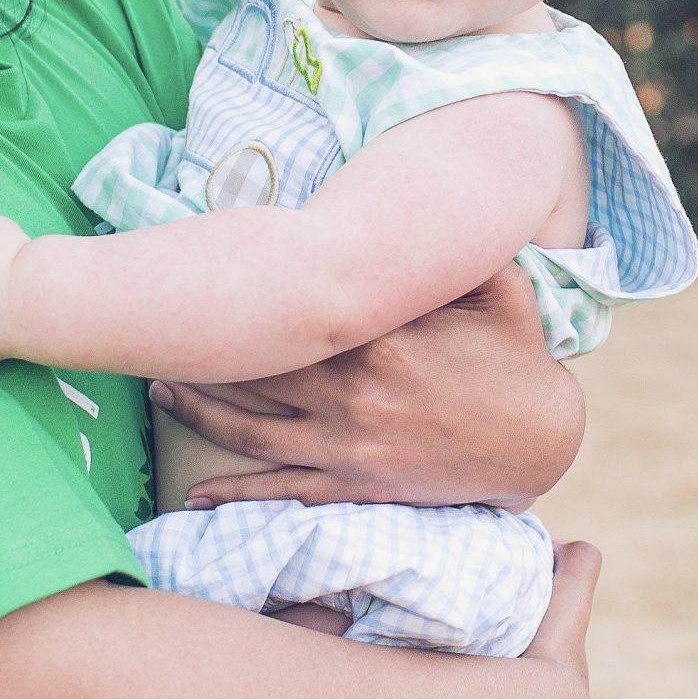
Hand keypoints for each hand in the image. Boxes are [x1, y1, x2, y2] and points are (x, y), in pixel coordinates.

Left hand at [152, 263, 584, 508]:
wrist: (542, 440)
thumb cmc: (517, 358)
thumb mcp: (498, 289)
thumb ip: (458, 251)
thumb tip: (439, 202)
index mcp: (378, 338)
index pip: (291, 316)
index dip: (240, 304)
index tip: (200, 284)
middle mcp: (352, 392)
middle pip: (255, 371)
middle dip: (201, 356)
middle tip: (155, 339)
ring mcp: (349, 444)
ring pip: (253, 431)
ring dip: (200, 413)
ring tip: (161, 395)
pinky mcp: (357, 485)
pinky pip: (283, 491)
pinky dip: (235, 494)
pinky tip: (195, 495)